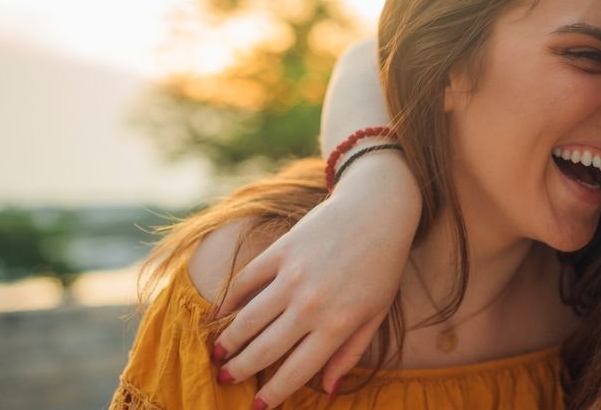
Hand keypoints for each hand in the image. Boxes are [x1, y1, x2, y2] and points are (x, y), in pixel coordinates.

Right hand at [213, 154, 418, 405]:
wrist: (378, 211)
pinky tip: (220, 312)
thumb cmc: (382, 266)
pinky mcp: (281, 250)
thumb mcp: (375, 315)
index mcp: (337, 325)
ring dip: (228, 340)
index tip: (256, 407)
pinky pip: (246, 280)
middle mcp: (311, 304)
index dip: (272, 394)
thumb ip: (350, 354)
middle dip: (240, 370)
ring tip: (218, 354)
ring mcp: (293, 276)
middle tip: (224, 379)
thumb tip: (326, 391)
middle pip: (264, 349)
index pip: (295, 371)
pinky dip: (229, 299)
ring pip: (248, 319)